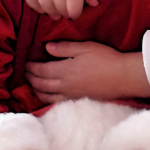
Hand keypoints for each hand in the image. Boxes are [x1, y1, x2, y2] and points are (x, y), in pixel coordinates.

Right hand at [3, 0, 97, 19]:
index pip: (74, 11)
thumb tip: (93, 4)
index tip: (76, 11)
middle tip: (65, 11)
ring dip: (51, 12)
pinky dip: (37, 7)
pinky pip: (31, 2)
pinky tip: (43, 6)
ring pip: (46, 9)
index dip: (76, 14)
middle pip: (60, 11)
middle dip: (64, 13)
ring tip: (55, 11)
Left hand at [26, 42, 149, 102]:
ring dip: (36, 90)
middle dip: (30, 78)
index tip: (26, 63)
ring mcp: (70, 94)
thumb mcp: (86, 47)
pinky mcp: (77, 100)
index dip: (31, 67)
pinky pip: (56, 102)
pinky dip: (46, 99)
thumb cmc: (106, 59)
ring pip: (45, 95)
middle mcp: (63, 84)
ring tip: (32, 85)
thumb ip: (65, 48)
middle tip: (26, 73)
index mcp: (64, 70)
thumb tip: (47, 47)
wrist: (123, 77)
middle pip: (40, 83)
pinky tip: (47, 96)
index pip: (40, 70)